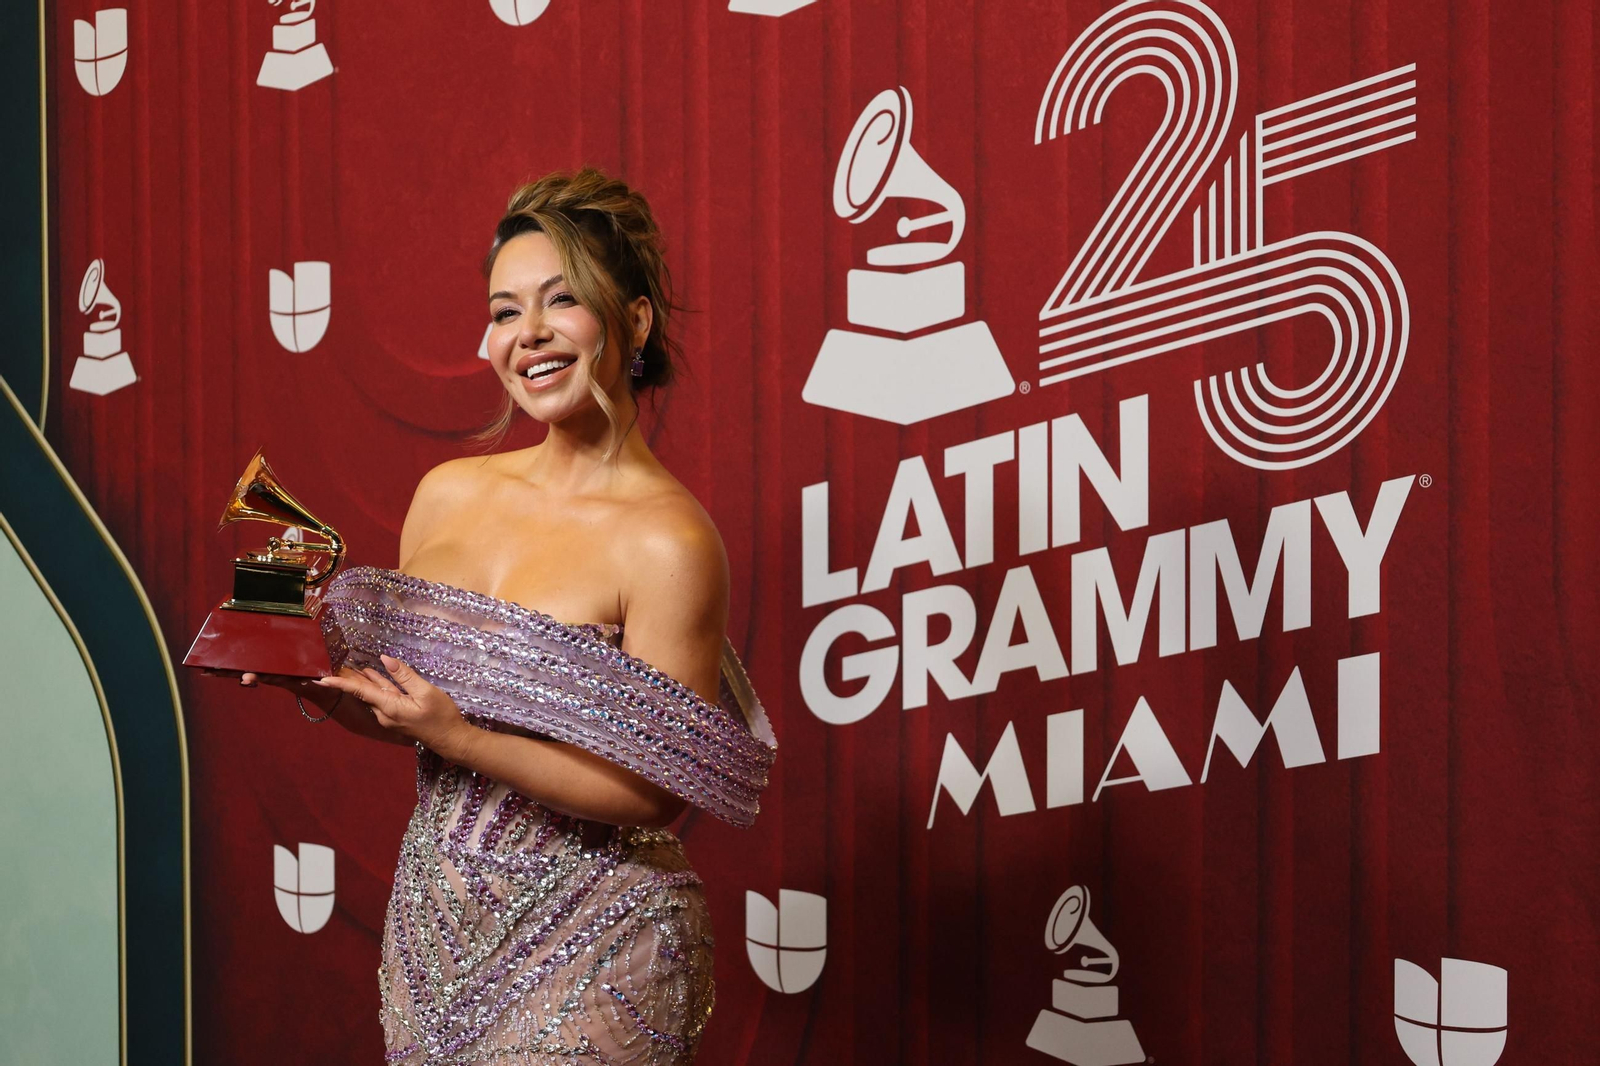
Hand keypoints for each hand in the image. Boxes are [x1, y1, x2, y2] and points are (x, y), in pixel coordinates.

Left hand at [314, 655, 477, 759]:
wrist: (450, 739)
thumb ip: (404, 676)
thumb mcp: (426, 692)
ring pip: (371, 694)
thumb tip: (385, 660)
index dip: (340, 683)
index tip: (321, 679)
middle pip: (362, 692)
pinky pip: (381, 697)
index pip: (360, 692)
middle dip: (347, 677)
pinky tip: (370, 674)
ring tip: (347, 664)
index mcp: (389, 707)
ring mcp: (389, 716)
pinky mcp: (396, 715)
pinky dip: (374, 685)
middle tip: (331, 662)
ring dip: (360, 679)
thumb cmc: (441, 716)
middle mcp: (384, 713)